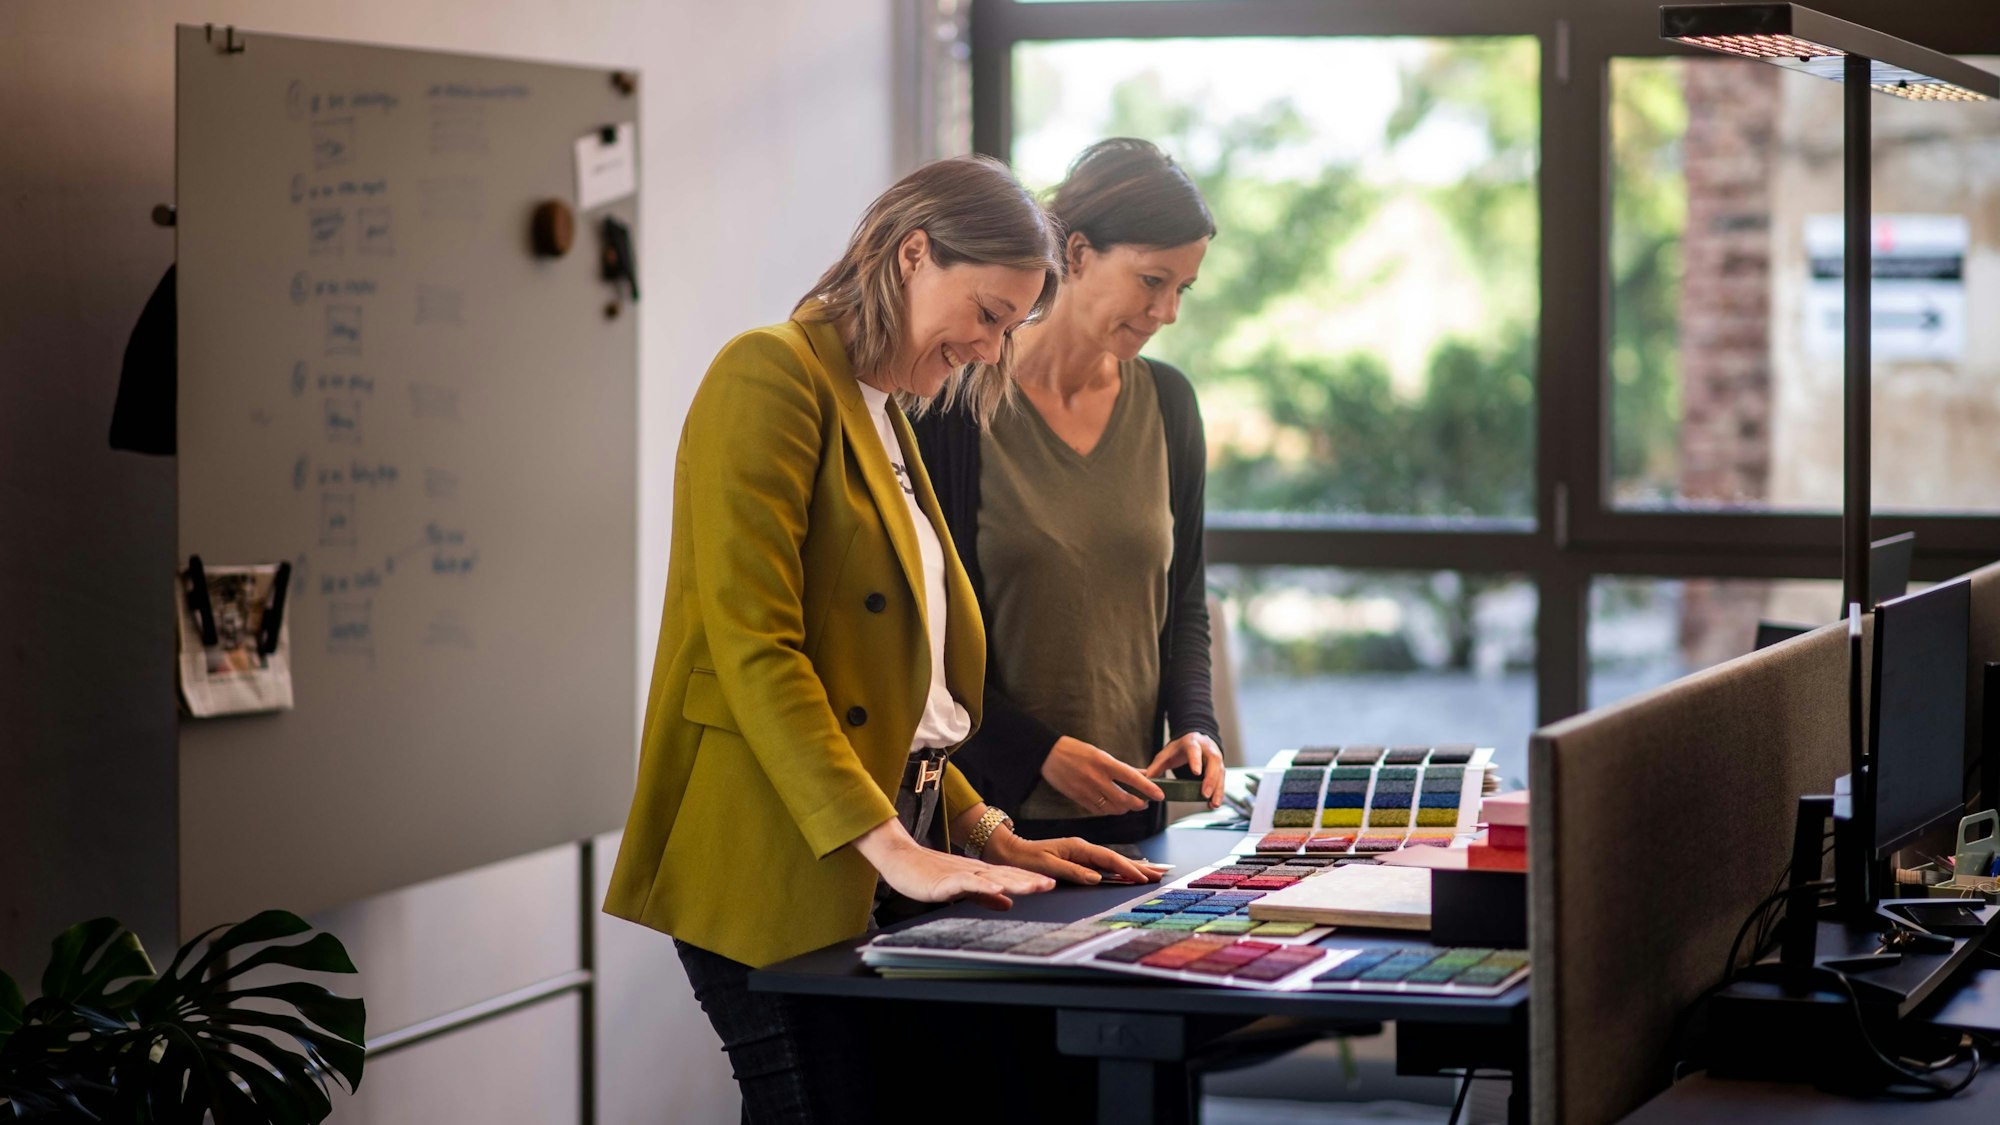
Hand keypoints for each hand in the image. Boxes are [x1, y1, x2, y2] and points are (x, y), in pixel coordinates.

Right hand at [850, 818, 1052, 909]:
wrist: (900, 860)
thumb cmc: (928, 874)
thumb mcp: (961, 887)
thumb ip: (984, 895)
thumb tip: (1008, 902)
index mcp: (978, 872)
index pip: (1009, 875)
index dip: (1029, 879)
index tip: (1051, 883)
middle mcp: (974, 870)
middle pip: (1006, 874)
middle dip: (1030, 880)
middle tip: (1052, 883)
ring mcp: (960, 873)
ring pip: (993, 877)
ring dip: (1015, 881)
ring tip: (1034, 886)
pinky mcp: (945, 880)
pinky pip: (967, 883)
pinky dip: (983, 886)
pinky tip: (997, 889)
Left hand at [984, 828, 1165, 886]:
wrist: (1012, 851)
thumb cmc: (1028, 859)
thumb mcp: (1048, 866)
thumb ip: (1073, 872)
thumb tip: (1097, 878)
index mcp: (1078, 847)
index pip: (1108, 858)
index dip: (1127, 868)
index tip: (1143, 877)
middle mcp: (1083, 848)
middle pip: (1116, 858)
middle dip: (1139, 866)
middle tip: (1161, 874)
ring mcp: (1083, 853)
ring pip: (1113, 861)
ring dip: (1134, 867)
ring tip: (1154, 872)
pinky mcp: (1080, 859)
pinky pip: (1105, 864)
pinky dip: (1121, 868)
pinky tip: (1131, 872)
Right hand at [1042, 735, 1160, 814]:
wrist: (1049, 755)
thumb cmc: (1075, 750)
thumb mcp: (1100, 754)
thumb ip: (1121, 767)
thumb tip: (1141, 773)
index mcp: (1104, 763)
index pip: (1132, 778)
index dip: (1148, 788)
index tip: (1159, 795)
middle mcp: (1097, 778)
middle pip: (1124, 799)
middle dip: (1138, 804)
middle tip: (1144, 803)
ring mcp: (1087, 790)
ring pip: (1113, 808)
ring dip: (1124, 809)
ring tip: (1129, 805)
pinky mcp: (1079, 799)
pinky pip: (1099, 811)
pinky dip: (1109, 810)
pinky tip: (1112, 806)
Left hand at [1144, 732, 1224, 807]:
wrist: (1195, 739)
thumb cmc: (1179, 748)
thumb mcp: (1166, 754)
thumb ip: (1156, 767)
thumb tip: (1145, 780)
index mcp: (1192, 743)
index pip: (1194, 751)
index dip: (1195, 761)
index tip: (1195, 773)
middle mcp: (1207, 749)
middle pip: (1213, 763)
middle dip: (1210, 779)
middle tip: (1205, 794)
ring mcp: (1216, 758)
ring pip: (1220, 773)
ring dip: (1218, 790)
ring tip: (1213, 804)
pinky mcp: (1220, 767)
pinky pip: (1222, 780)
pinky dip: (1219, 793)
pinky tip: (1213, 803)